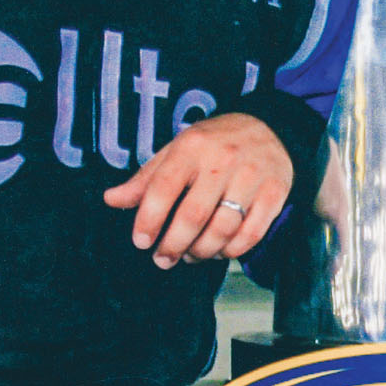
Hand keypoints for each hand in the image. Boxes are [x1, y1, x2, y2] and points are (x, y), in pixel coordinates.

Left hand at [103, 112, 291, 268]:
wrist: (271, 127)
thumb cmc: (214, 143)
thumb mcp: (177, 150)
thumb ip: (146, 178)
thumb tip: (111, 199)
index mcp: (191, 147)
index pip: (163, 188)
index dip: (148, 220)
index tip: (141, 241)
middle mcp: (222, 160)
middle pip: (193, 216)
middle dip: (173, 245)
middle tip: (163, 259)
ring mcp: (251, 177)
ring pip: (223, 230)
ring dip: (202, 252)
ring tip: (190, 255)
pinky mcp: (274, 193)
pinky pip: (251, 234)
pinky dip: (232, 251)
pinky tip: (219, 251)